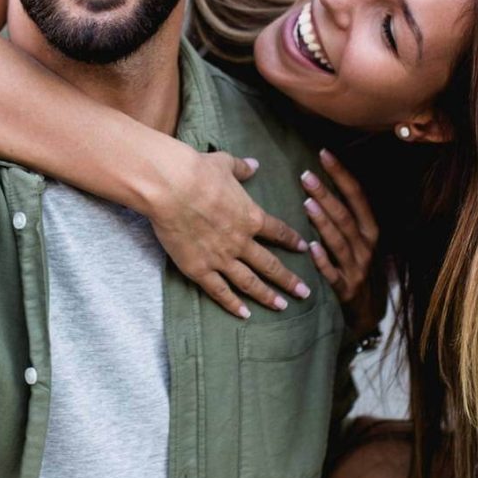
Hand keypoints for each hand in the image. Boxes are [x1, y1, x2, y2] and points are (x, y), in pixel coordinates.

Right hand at [149, 148, 310, 318]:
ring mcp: (221, 258)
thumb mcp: (225, 164)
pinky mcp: (199, 269)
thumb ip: (242, 168)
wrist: (171, 187)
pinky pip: (219, 291)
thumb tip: (254, 164)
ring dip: (267, 296)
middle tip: (305, 293)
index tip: (304, 248)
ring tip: (281, 306)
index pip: (278, 232)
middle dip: (289, 280)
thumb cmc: (198, 171)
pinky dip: (232, 304)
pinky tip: (244, 314)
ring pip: (250, 282)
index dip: (293, 241)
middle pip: (270, 265)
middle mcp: (241, 242)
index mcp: (251, 217)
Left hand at [300, 150, 381, 336]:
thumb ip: (346, 213)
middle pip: (345, 216)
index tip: (324, 154)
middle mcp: (367, 246)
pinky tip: (311, 248)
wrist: (369, 310)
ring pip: (340, 242)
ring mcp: (357, 268)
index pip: (358, 196)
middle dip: (326, 195)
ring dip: (324, 222)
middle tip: (306, 176)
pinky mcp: (345, 289)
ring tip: (307, 203)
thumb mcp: (360, 239)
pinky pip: (333, 273)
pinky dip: (323, 260)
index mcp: (371, 230)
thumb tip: (324, 179)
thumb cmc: (357, 265)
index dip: (342, 174)